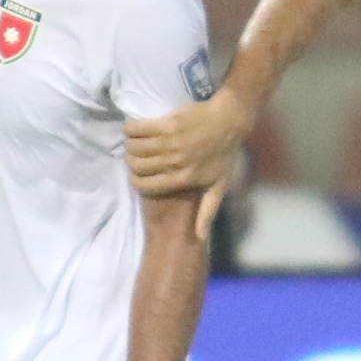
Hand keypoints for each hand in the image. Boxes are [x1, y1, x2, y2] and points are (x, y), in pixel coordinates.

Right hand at [126, 92, 250, 238]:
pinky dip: (130, 130)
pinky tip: (134, 130)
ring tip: (136, 144)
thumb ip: (207, 212)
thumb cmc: (224, 155)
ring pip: (134, 148)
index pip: (144, 185)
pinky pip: (136, 129)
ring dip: (130, 146)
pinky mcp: (168, 123)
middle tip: (136, 157)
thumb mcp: (219, 186)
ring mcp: (171, 142)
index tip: (138, 174)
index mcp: (183, 179)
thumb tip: (199, 237)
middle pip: (136, 166)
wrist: (230, 123)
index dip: (136, 180)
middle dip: (132, 162)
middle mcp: (175, 162)